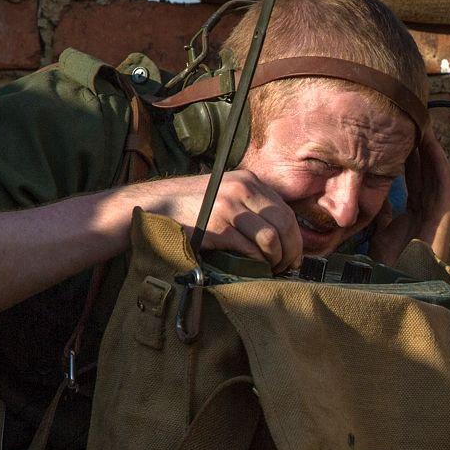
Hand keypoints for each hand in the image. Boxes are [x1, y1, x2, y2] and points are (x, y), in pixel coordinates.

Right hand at [138, 171, 302, 272]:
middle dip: (290, 251)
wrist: (154, 205)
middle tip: (286, 267)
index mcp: (248, 180)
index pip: (286, 211)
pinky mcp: (217, 226)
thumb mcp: (225, 193)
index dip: (295, 238)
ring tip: (270, 269)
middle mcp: (242, 189)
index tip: (295, 255)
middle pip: (285, 224)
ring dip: (275, 259)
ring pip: (271, 238)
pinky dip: (256, 263)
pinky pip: (249, 249)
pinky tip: (253, 269)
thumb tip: (282, 237)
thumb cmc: (191, 205)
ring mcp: (230, 206)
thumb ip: (252, 206)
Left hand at [370, 126, 449, 263]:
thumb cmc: (388, 265)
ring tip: (421, 127)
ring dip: (429, 151)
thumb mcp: (378, 232)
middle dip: (417, 150)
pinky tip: (431, 145)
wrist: (401, 284)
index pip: (410, 181)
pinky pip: (444, 182)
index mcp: (412, 215)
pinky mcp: (446, 213)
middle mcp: (426, 210)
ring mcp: (437, 211)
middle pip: (423, 173)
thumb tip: (373, 192)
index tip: (394, 141)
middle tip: (408, 125)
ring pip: (434, 173)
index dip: (405, 161)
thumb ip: (381, 212)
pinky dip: (439, 163)